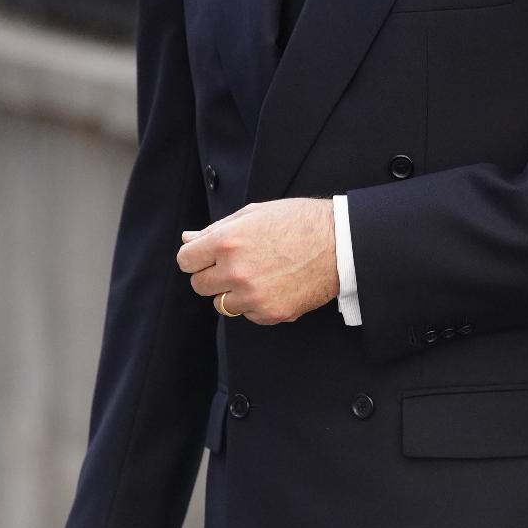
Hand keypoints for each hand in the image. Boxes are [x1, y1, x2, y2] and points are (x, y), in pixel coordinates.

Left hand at [176, 198, 338, 324]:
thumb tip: (188, 239)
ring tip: (261, 274)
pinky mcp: (269, 313)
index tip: (210, 255)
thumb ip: (218, 228)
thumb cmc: (301, 222)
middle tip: (240, 263)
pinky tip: (277, 285)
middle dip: (214, 274)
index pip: (185, 260)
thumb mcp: (257, 213)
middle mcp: (235, 271)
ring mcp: (252, 296)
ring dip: (235, 292)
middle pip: (199, 285)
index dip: (198, 256)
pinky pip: (248, 314)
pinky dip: (257, 304)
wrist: (342, 243)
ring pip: (222, 304)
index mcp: (228, 241)